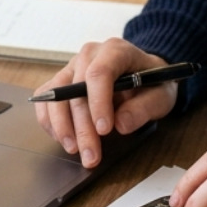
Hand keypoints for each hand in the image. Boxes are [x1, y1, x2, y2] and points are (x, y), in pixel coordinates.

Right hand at [33, 38, 176, 168]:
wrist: (143, 74)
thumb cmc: (151, 83)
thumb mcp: (161, 95)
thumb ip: (144, 108)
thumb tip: (121, 124)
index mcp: (116, 51)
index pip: (99, 73)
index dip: (98, 102)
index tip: (104, 130)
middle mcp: (89, 55)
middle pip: (76, 90)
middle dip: (82, 127)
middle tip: (91, 155)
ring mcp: (72, 67)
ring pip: (55, 95)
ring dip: (62, 127)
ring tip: (74, 150)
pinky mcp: (61, 81)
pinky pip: (45, 98)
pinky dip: (49, 120)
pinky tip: (63, 138)